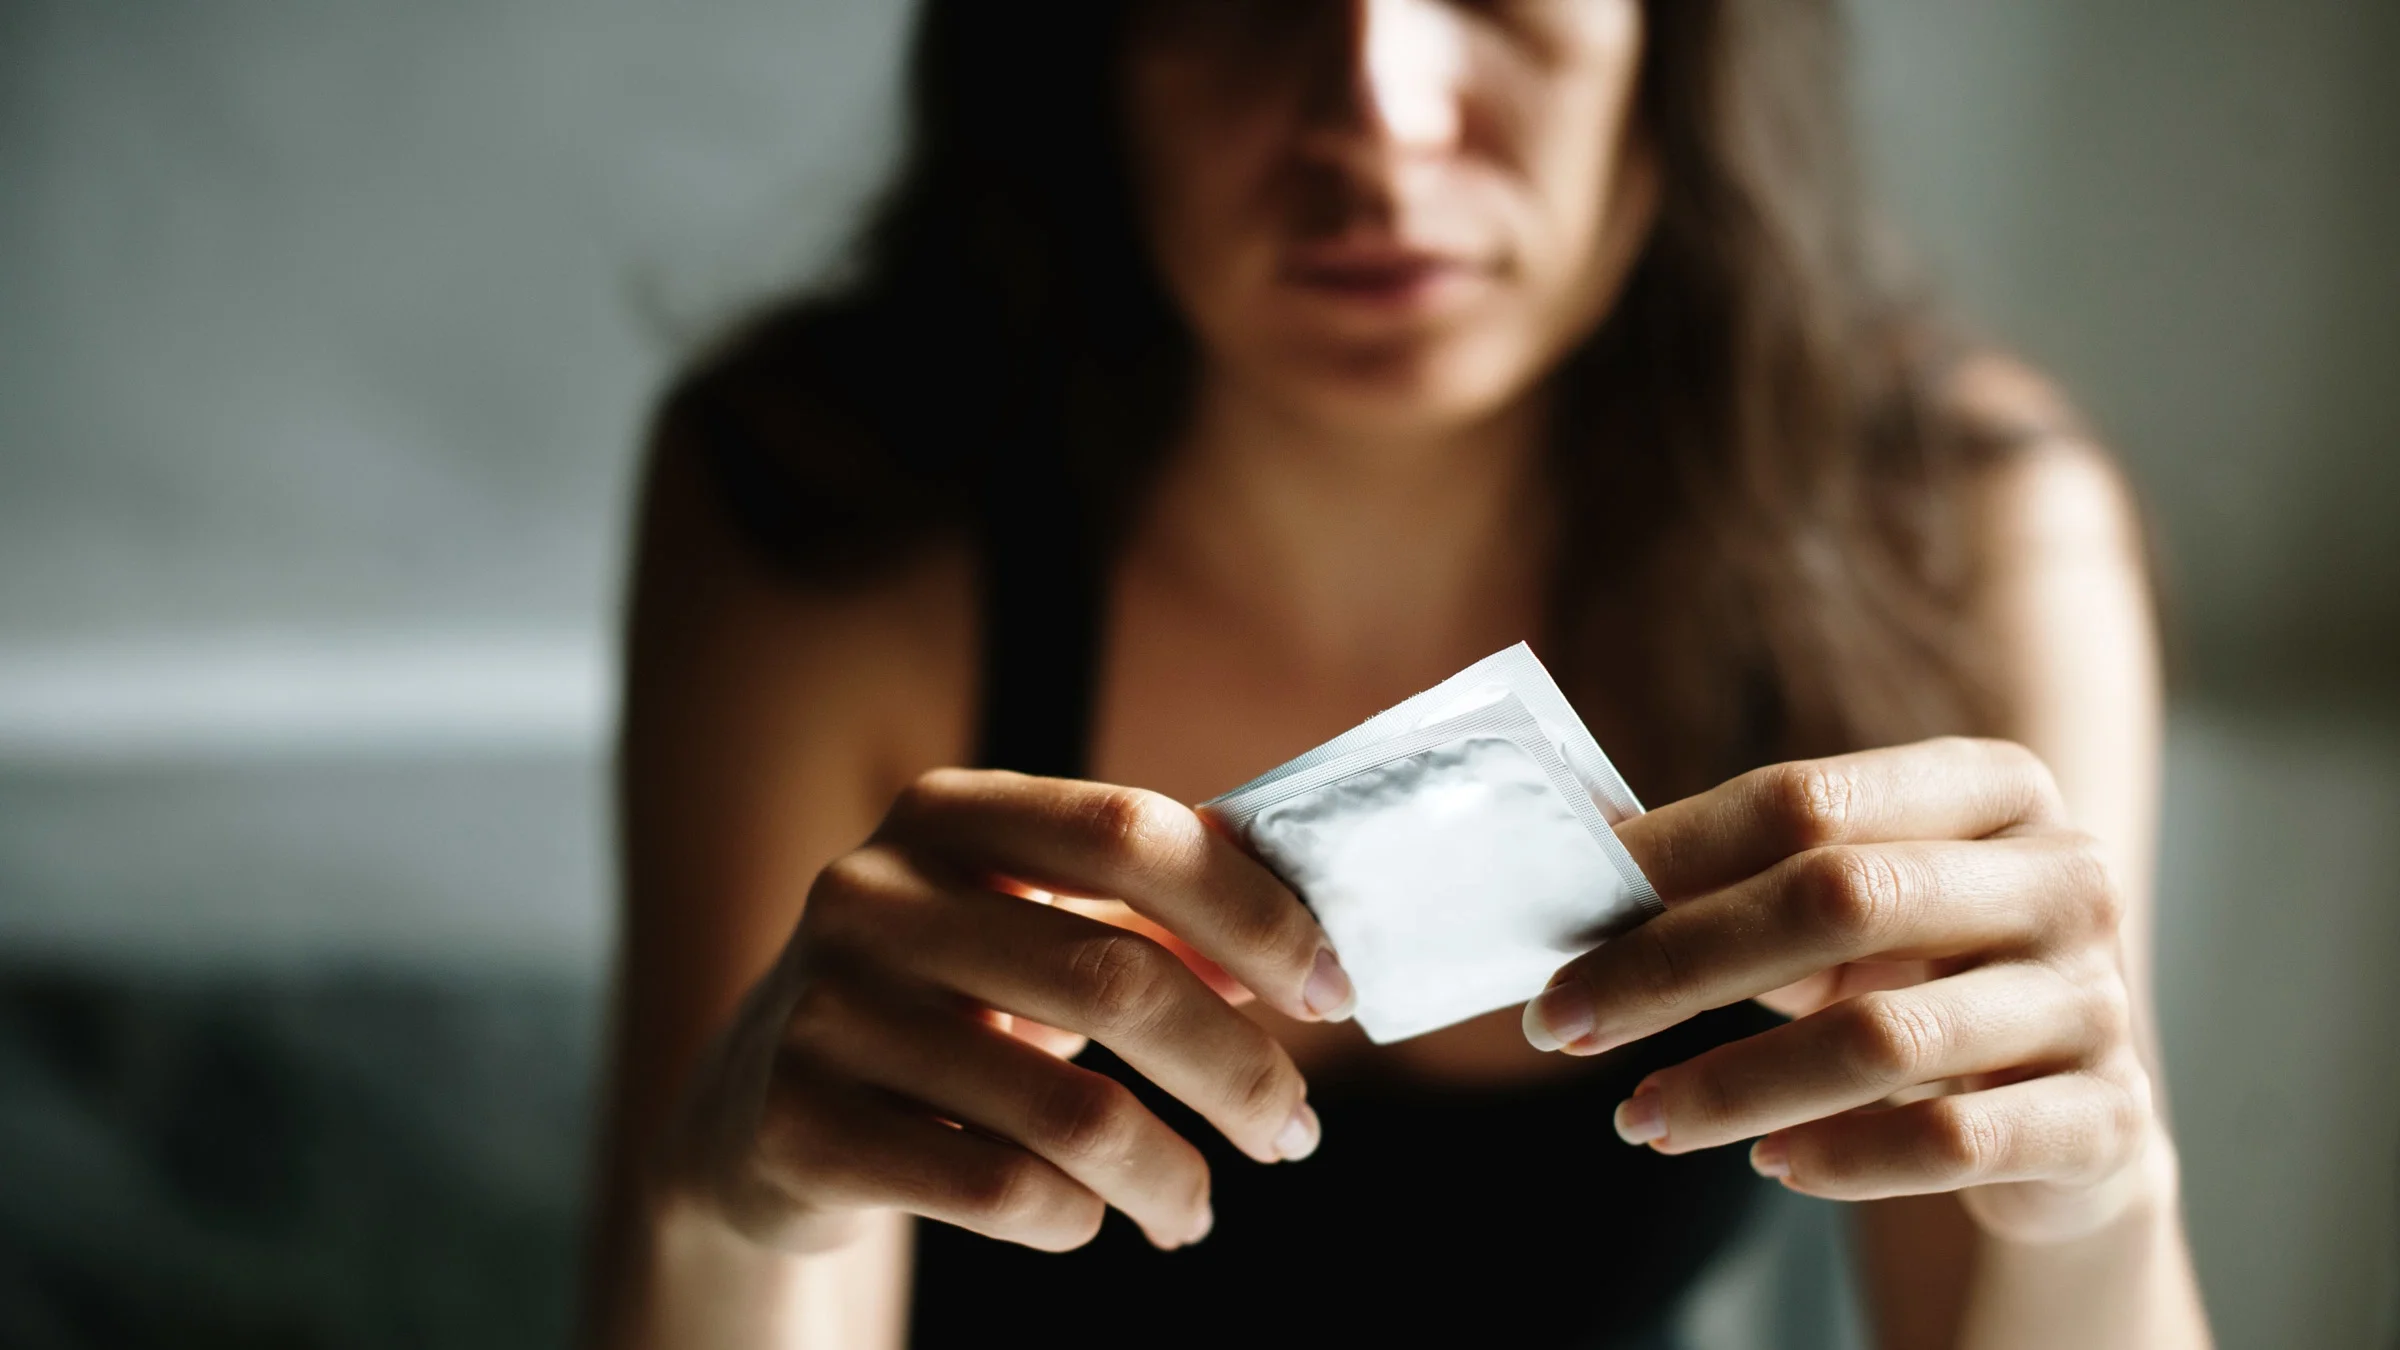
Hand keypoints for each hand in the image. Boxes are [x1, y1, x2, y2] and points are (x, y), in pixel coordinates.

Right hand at [674, 769, 1356, 1254]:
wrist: (748, 1113)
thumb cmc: (939, 1003)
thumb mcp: (1027, 930)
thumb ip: (1153, 917)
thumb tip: (1309, 951)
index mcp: (945, 814)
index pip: (1130, 832)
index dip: (1254, 911)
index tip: (1334, 992)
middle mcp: (871, 892)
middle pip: (1117, 977)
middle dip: (1237, 1070)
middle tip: (1296, 1130)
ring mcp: (825, 1011)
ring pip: (1069, 1112)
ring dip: (1171, 1175)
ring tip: (1195, 1208)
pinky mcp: (801, 1128)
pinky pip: (998, 1192)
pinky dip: (1075, 1217)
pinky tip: (1087, 1218)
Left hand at [1524, 738, 2160, 1242]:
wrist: (2062, 1109)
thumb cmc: (1914, 976)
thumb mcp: (1843, 904)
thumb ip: (1734, 871)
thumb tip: (1569, 858)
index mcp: (1990, 786)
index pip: (1804, 798)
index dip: (1670, 853)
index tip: (1561, 913)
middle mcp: (2060, 877)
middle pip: (1838, 899)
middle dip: (1676, 966)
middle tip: (1561, 1024)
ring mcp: (2094, 1000)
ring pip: (1885, 1036)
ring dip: (1734, 1084)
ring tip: (1640, 1118)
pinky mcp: (2106, 1118)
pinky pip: (1954, 1143)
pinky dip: (1845, 1158)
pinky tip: (1769, 1165)